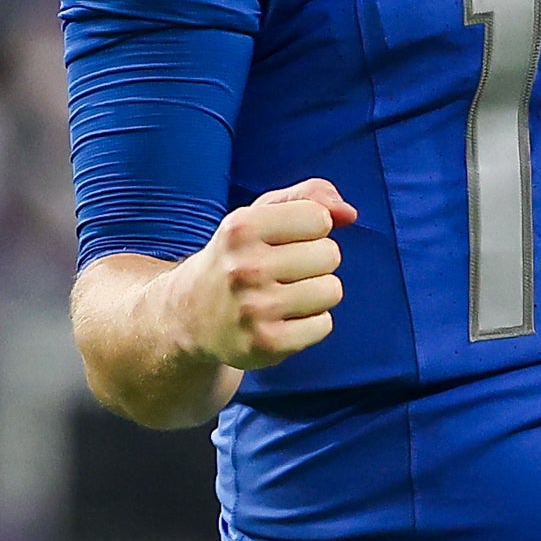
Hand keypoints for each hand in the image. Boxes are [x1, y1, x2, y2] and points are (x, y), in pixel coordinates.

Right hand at [173, 178, 355, 370]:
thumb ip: (309, 196)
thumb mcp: (261, 213)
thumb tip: (349, 213)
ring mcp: (255, 309)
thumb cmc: (238, 256)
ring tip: (285, 294)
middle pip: (330, 254)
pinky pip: (324, 325)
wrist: (191, 314)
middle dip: (316, 260)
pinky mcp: (266, 344)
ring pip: (331, 290)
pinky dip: (311, 323)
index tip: (285, 240)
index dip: (310, 228)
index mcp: (241, 228)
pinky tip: (283, 319)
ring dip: (316, 292)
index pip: (319, 218)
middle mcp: (245, 268)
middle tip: (283, 270)